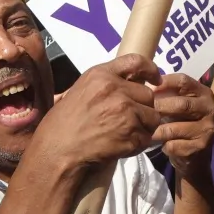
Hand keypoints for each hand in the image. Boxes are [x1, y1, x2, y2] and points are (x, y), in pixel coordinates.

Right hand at [30, 54, 162, 174]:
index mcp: (100, 76)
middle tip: (129, 119)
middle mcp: (116, 90)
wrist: (58, 151)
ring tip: (125, 134)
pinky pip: (147, 138)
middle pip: (148, 95)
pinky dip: (138, 144)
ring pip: (152, 117)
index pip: (135, 61)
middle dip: (143, 107)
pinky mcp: (132, 134)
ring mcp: (126, 112)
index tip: (156, 78)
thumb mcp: (77, 92)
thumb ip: (103, 85)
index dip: (150, 69)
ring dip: (143, 127)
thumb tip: (126, 85)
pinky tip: (122, 146)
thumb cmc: (62, 125)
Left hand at [152, 73, 213, 174]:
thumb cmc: (183, 124)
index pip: (184, 81)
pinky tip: (163, 145)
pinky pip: (174, 144)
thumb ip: (168, 94)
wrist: (197, 156)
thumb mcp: (180, 105)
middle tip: (143, 112)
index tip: (148, 88)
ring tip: (147, 131)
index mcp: (204, 94)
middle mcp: (210, 109)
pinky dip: (164, 146)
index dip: (164, 83)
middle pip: (181, 104)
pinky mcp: (201, 146)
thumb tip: (145, 85)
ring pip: (174, 128)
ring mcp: (207, 129)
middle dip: (159, 108)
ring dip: (157, 131)